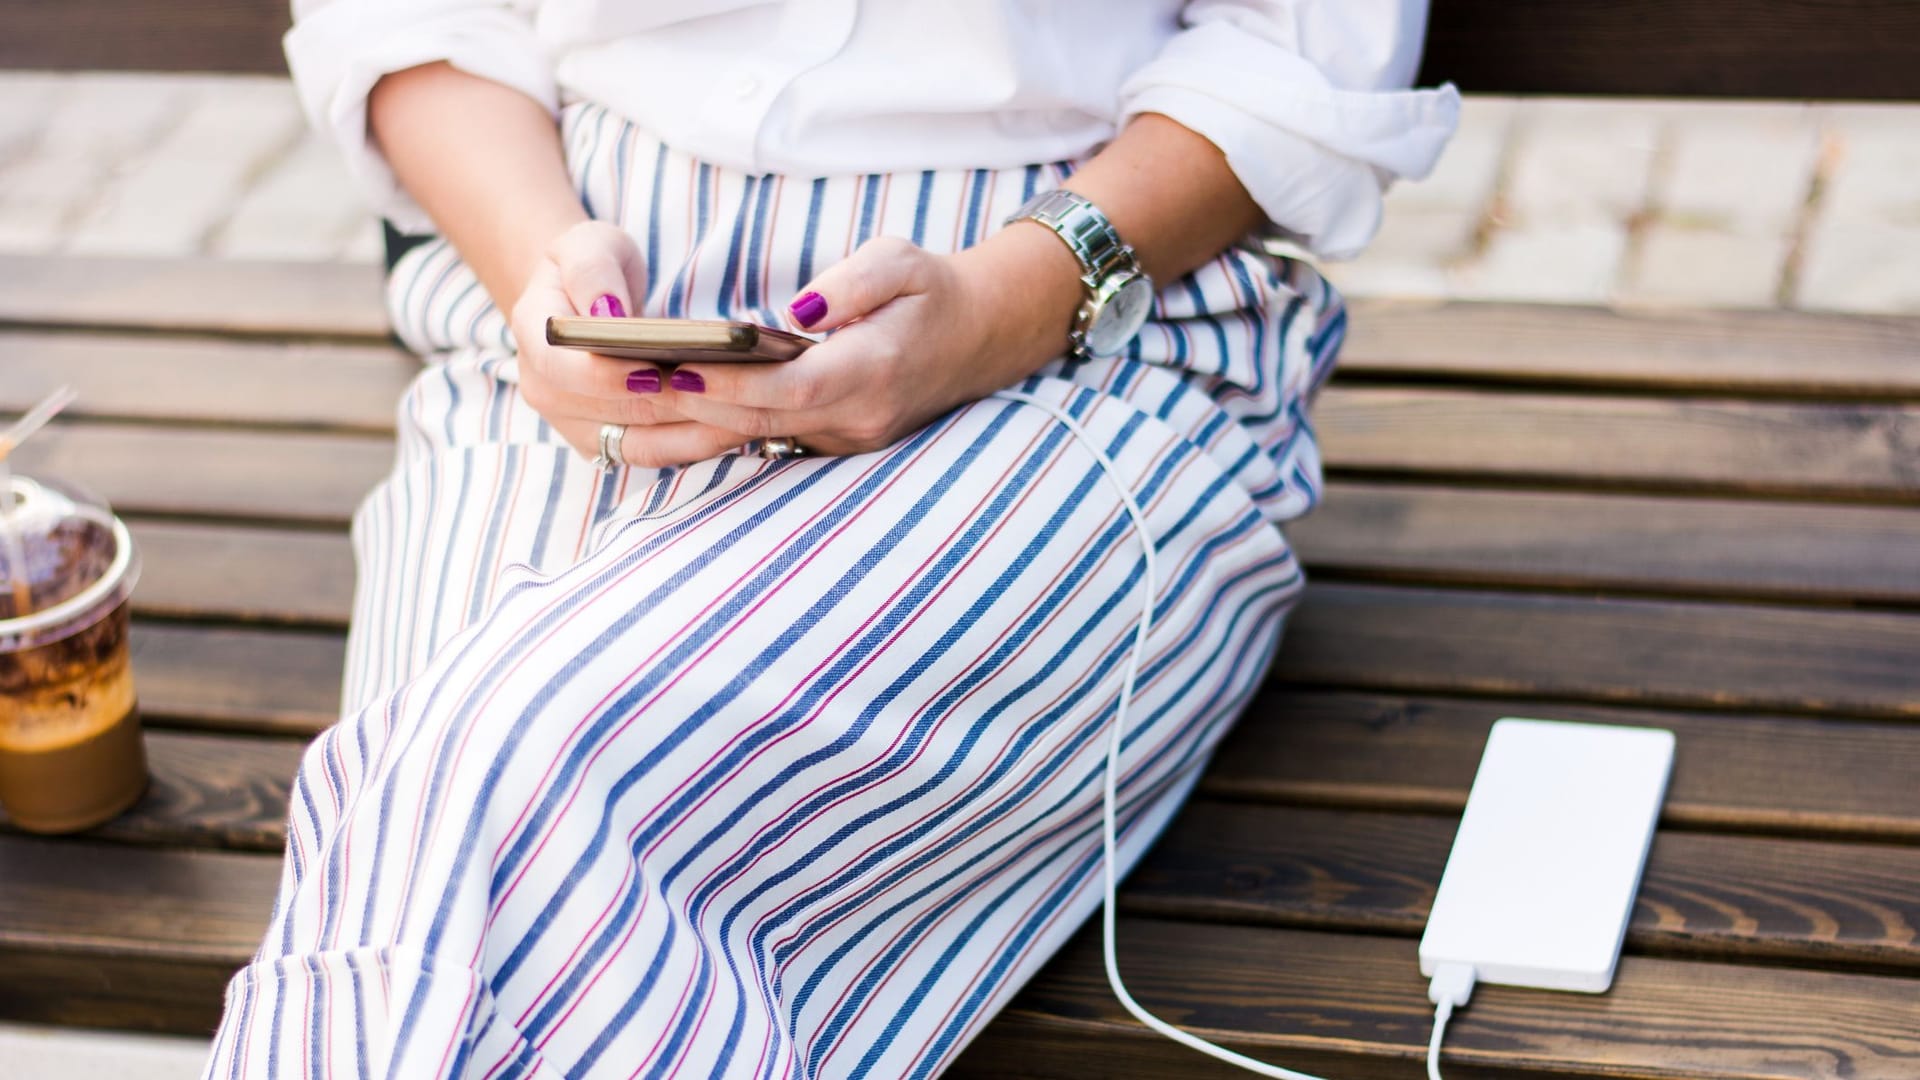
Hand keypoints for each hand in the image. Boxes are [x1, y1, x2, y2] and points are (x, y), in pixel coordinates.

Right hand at [508, 221, 751, 465]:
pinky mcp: (608, 444)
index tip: (655, 371)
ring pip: (639, 444)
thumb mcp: (588, 245)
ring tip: (743, 415)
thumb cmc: (591, 267)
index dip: (608, 377)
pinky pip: (655, 453)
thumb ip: (593, 271)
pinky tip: (735, 428)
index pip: (565, 371)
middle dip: (670, 406)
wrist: (585, 300)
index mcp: (534, 339)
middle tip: (727, 394)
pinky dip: (695, 445)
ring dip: (693, 433)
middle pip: (613, 413)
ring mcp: (576, 425)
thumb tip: (606, 312)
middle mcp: (547, 392)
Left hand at [656, 229, 1082, 457]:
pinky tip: (646, 421)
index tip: (675, 366)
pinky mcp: (826, 445)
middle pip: (755, 420)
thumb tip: (797, 311)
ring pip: (750, 441)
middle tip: (616, 383)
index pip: (790, 388)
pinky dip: (703, 433)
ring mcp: (841, 440)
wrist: (978, 341)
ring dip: (680, 429)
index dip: (730, 383)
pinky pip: (756, 443)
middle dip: (684, 405)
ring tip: (612, 404)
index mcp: (873, 372)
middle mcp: (854, 420)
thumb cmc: (931, 293)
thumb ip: (853, 282)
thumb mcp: (904, 263)